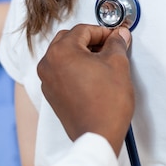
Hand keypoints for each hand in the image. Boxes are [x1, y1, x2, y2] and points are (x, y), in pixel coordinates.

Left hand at [37, 24, 133, 154]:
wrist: (98, 135)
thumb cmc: (106, 104)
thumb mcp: (118, 65)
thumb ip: (117, 44)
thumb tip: (118, 36)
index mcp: (61, 52)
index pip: (83, 30)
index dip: (102, 31)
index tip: (115, 36)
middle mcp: (48, 64)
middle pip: (69, 40)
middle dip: (90, 40)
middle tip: (109, 46)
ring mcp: (47, 81)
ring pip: (64, 56)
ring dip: (82, 54)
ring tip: (103, 62)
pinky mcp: (52, 95)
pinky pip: (61, 72)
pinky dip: (75, 68)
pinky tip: (94, 76)